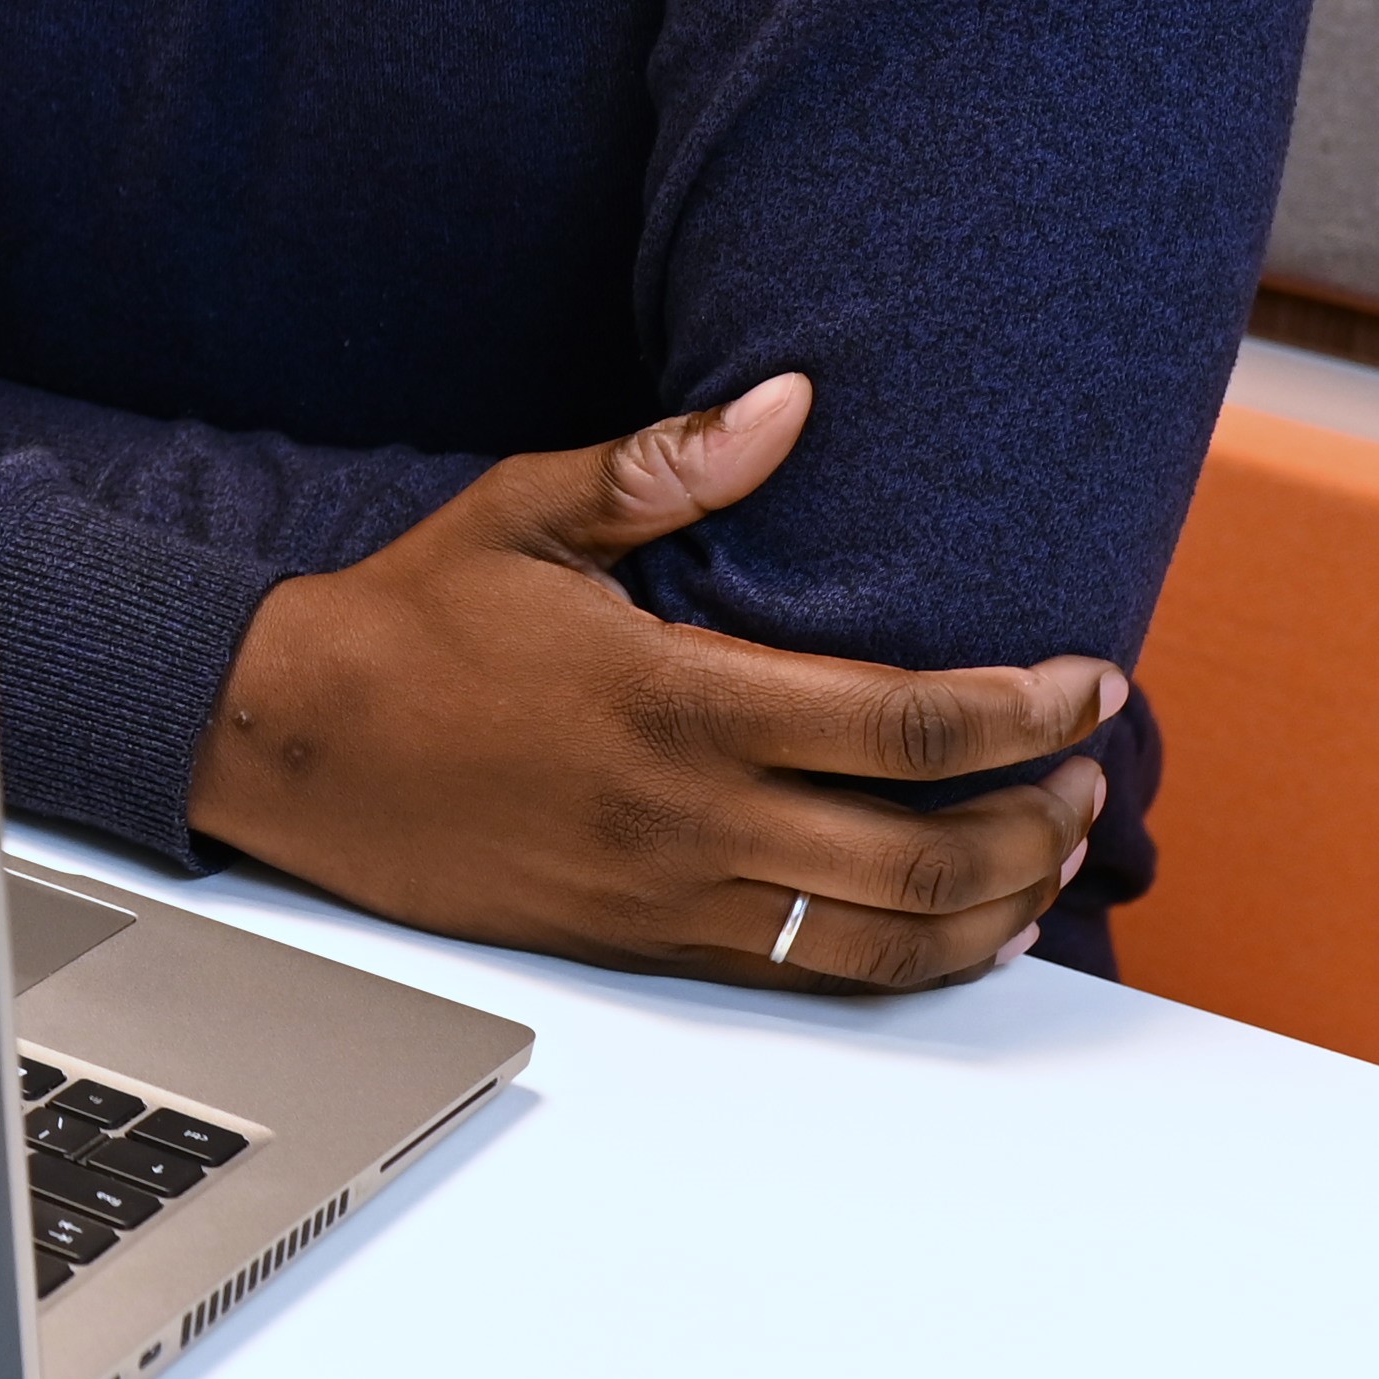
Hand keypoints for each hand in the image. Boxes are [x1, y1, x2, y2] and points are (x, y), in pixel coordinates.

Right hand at [188, 376, 1120, 993]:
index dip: (1019, 710)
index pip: (900, 724)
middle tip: (1087, 770)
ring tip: (1050, 853)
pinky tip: (960, 925)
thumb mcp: (526, 512)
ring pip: (884, 935)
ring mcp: (669, 896)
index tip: (1085, 683)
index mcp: (675, 702)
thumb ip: (666, 465)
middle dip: (1036, 817)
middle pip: (924, 850)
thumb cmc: (408, 625)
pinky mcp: (645, 943)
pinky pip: (813, 974)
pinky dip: (912, 959)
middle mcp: (687, 817)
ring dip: (995, 902)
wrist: (291, 748)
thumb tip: (788, 403)